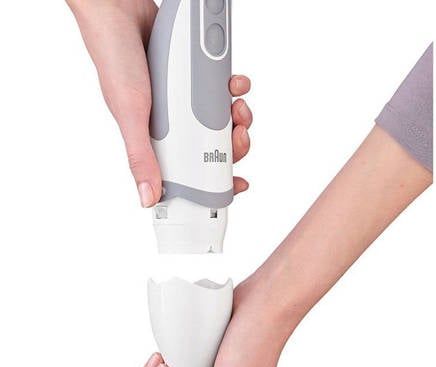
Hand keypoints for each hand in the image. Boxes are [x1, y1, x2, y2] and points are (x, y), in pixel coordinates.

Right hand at [67, 0, 251, 206]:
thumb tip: (147, 198)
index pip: (191, 174)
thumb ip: (141, 156)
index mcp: (157, 142)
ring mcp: (186, 102)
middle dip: (235, 145)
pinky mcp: (195, 79)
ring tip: (238, 104)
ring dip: (239, 115)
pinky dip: (234, 88)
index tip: (237, 184)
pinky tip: (234, 82)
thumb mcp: (128, 114)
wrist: (120, 10)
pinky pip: (223, 90)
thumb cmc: (114, 59)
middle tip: (239, 133)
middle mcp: (174, 125)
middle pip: (214, 149)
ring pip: (223, 121)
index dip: (216, 182)